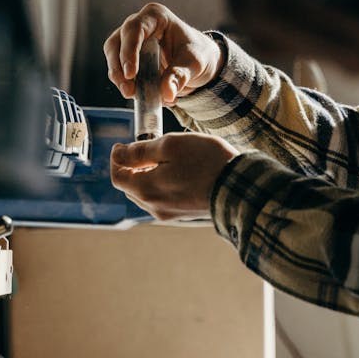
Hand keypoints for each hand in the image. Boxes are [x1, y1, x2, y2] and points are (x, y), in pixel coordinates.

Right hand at [103, 3, 224, 103]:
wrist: (199, 63)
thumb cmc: (198, 54)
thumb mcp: (194, 63)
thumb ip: (180, 76)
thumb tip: (167, 93)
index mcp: (156, 16)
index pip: (134, 30)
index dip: (129, 51)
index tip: (131, 74)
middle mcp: (139, 25)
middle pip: (116, 43)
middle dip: (119, 68)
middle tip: (128, 90)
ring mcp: (131, 40)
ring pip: (113, 56)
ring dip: (118, 77)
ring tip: (132, 94)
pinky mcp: (128, 56)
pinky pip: (119, 69)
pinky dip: (125, 83)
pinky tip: (138, 94)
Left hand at [110, 133, 237, 221]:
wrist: (240, 185)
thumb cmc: (205, 161)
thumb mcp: (169, 146)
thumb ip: (139, 151)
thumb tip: (118, 154)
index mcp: (146, 190)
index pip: (118, 177)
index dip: (117, 159)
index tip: (123, 144)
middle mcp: (154, 207)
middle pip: (131, 186)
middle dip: (132, 166)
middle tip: (145, 148)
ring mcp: (169, 213)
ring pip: (146, 192)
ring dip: (147, 175)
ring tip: (162, 158)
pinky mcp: (183, 213)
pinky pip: (162, 197)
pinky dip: (161, 183)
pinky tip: (176, 170)